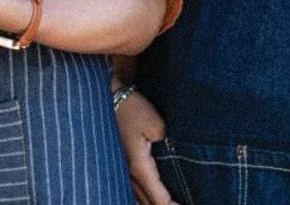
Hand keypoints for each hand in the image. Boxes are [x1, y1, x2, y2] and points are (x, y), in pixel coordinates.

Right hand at [115, 90, 173, 204]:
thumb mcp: (155, 124)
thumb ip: (169, 144)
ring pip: (140, 199)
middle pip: (149, 204)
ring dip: (156, 203)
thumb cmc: (131, 107)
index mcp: (138, 167)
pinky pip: (137, 190)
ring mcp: (123, 171)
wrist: (110, 95)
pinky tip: (156, 196)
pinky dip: (148, 197)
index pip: (160, 200)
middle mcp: (129, 174)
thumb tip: (180, 157)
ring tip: (173, 203)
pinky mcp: (123, 164)